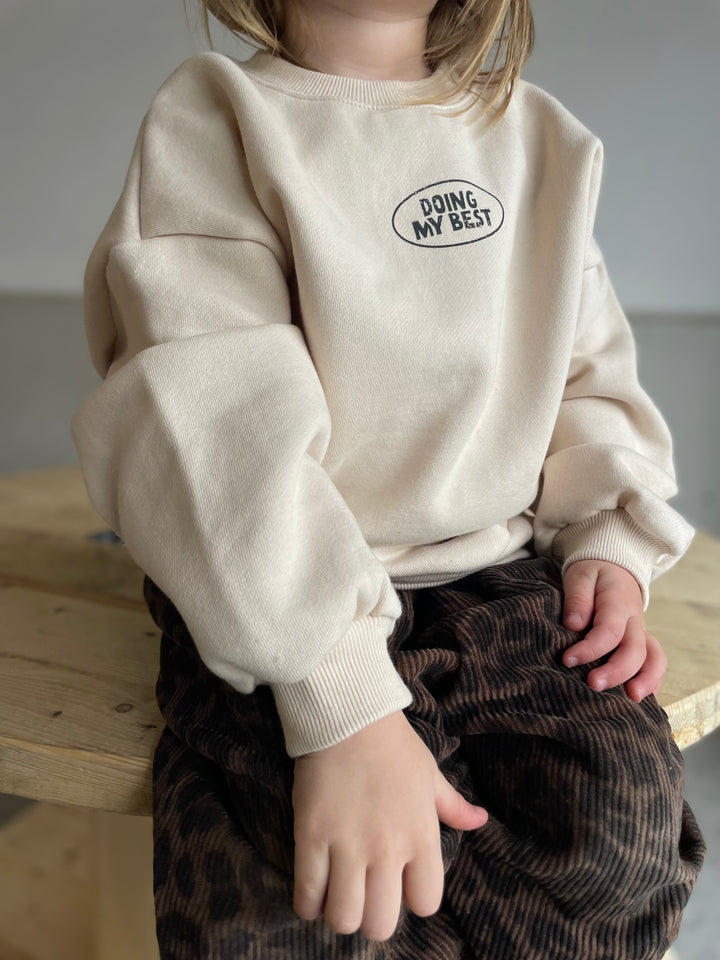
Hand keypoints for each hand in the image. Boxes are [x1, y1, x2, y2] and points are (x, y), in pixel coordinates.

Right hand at [291, 709, 487, 941]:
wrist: (348, 716)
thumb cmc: (393, 745)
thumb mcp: (430, 775)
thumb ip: (453, 806)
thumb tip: (480, 820)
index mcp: (421, 836)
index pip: (426, 903)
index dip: (411, 898)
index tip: (399, 884)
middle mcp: (388, 849)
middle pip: (380, 924)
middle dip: (372, 918)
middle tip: (364, 897)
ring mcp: (348, 845)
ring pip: (343, 917)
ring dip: (340, 913)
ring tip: (337, 895)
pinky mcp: (312, 836)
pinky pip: (308, 893)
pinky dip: (308, 903)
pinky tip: (313, 893)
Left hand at [561, 559, 666, 700]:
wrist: (614, 567)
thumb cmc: (592, 573)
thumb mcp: (580, 575)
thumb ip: (577, 598)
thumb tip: (574, 624)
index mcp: (619, 602)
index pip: (609, 631)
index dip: (590, 649)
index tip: (567, 659)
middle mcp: (635, 620)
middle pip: (635, 651)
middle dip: (616, 672)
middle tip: (592, 685)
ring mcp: (642, 632)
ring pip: (653, 659)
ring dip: (645, 680)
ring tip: (630, 700)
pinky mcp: (642, 641)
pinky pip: (655, 662)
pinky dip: (652, 681)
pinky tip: (639, 699)